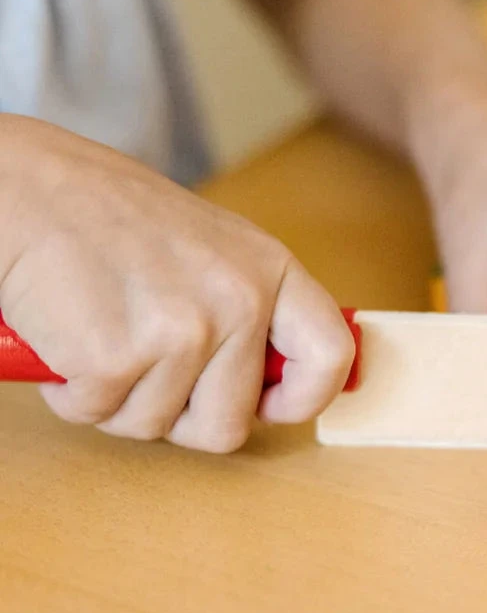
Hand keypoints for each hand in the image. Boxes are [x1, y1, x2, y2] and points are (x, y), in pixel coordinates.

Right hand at [0, 116, 353, 452]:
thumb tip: (271, 382)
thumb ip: (248, 306)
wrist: (23, 186)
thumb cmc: (108, 214)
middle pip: (228, 425)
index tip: (270, 406)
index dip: (303, 398)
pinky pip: (98, 413)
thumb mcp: (211, 247)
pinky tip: (67, 336)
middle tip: (146, 374)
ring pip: (155, 426)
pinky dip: (74, 391)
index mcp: (270, 271)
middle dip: (180, 418)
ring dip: (118, 397)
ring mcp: (182, 333)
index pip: (330, 356)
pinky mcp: (117, 359)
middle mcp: (239, 302)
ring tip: (100, 332)